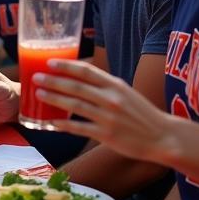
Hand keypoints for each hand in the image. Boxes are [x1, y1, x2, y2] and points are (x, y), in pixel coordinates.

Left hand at [33, 59, 172, 162]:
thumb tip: (78, 78)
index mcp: (115, 85)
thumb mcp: (126, 92)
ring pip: (75, 105)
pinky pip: (80, 128)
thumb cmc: (142, 113)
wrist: (163, 136)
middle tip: (35, 78)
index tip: (49, 62)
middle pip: (76, 87)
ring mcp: (108, 117)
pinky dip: (64, 125)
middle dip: (53, 81)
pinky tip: (51, 123)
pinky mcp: (106, 135)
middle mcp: (111, 98)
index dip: (66, 66)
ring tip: (39, 94)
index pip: (86, 71)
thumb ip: (105, 86)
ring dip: (54, 99)